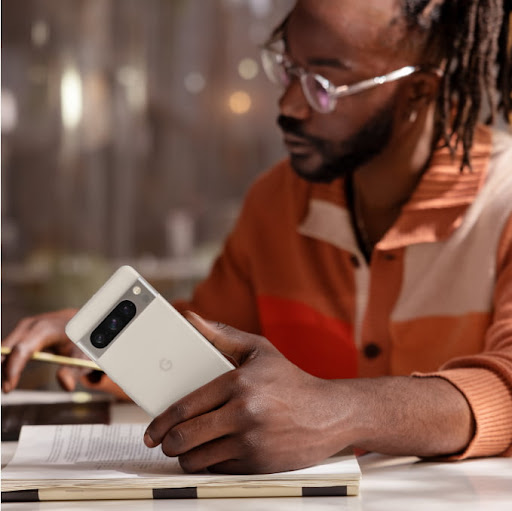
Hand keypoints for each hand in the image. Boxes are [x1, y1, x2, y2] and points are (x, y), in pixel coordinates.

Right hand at [1, 308, 86, 391]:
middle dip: (3, 370)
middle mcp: (31, 325)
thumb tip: (66, 385)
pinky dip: (5, 362)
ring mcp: (24, 327)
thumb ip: (74, 370)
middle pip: (7, 349)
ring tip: (8, 385)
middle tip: (7, 390)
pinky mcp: (21, 332)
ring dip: (3, 367)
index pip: (23, 349)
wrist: (79, 321)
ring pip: (4, 349)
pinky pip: (7, 348)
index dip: (13, 369)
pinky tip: (8, 376)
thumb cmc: (80, 339)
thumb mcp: (82, 354)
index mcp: (46, 328)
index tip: (9, 388)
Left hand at [144, 312, 350, 473]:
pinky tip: (213, 452)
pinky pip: (219, 470)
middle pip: (185, 437)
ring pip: (198, 458)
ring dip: (186, 457)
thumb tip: (191, 319)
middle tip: (165, 442)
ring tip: (188, 448)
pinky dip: (210, 464)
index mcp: (238, 382)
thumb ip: (221, 334)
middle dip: (168, 443)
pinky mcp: (259, 463)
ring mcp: (251, 440)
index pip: (185, 407)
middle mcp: (243, 412)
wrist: (329, 413)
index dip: (161, 422)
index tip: (153, 430)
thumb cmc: (291, 380)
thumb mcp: (258, 350)